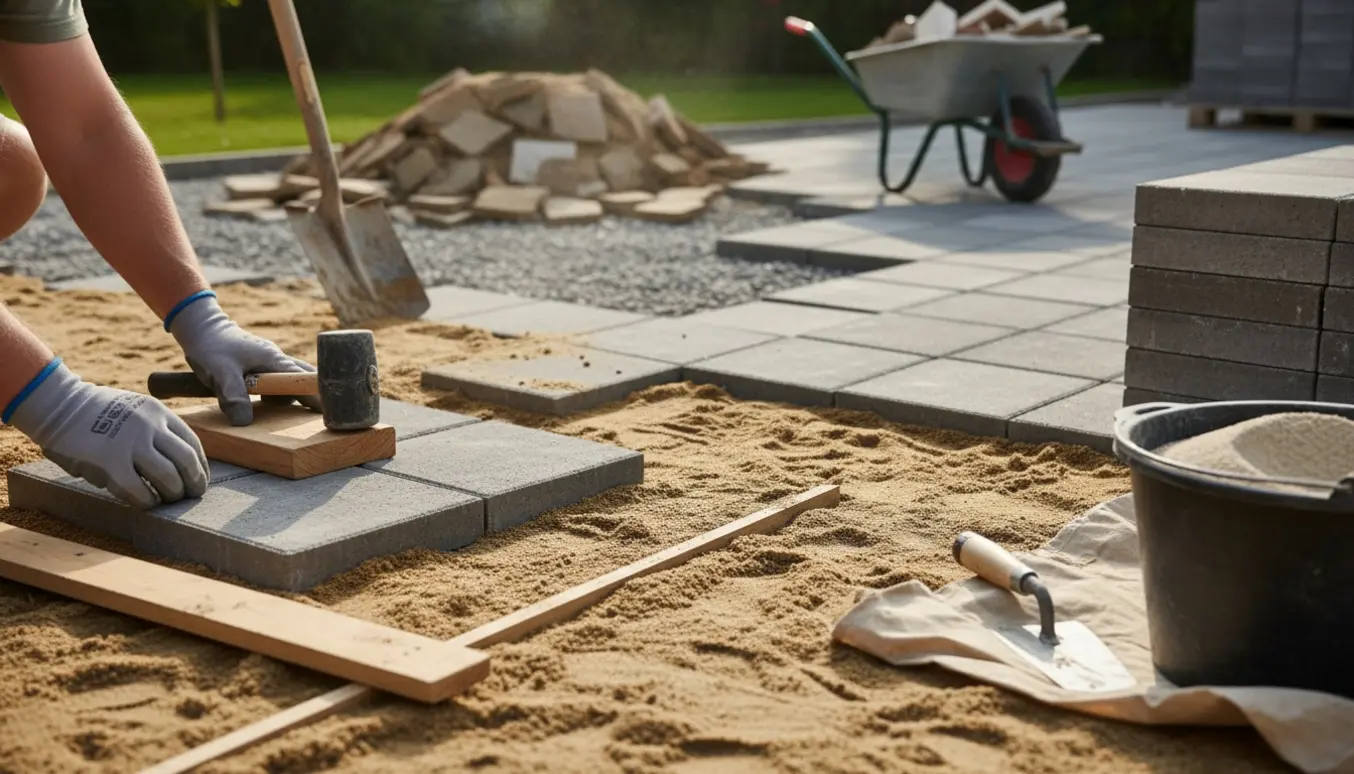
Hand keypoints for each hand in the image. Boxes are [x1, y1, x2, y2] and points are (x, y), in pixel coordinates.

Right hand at [8, 360, 208, 508]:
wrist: (58, 405)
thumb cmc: (95, 412)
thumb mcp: (134, 409)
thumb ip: (155, 429)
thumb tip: (175, 462)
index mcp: (158, 412)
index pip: (192, 443)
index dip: (200, 466)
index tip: (200, 479)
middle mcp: (150, 426)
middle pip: (186, 461)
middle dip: (193, 483)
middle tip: (191, 495)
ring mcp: (131, 444)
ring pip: (168, 477)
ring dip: (173, 493)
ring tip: (168, 500)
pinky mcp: (111, 462)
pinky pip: (139, 490)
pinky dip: (147, 501)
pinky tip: (146, 503)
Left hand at [166, 291, 321, 425]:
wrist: (201, 328)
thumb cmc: (211, 347)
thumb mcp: (220, 374)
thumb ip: (234, 397)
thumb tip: (244, 423)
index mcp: (274, 361)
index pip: (304, 380)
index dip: (318, 395)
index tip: (331, 410)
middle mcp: (277, 360)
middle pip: (303, 379)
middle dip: (311, 395)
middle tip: (319, 414)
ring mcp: (270, 362)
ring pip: (289, 381)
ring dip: (286, 396)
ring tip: (274, 407)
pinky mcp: (261, 365)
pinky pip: (277, 380)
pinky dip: (276, 392)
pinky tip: (263, 400)